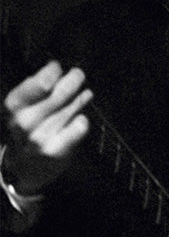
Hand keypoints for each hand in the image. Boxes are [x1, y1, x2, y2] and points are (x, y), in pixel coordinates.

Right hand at [2, 61, 92, 195]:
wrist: (24, 170)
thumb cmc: (28, 132)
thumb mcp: (24, 109)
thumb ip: (37, 90)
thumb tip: (55, 67)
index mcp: (13, 108)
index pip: (33, 86)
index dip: (47, 73)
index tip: (56, 66)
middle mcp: (23, 123)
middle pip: (55, 97)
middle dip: (70, 83)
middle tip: (78, 74)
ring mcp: (38, 138)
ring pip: (68, 111)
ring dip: (79, 100)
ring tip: (86, 94)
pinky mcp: (54, 151)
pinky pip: (75, 129)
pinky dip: (81, 123)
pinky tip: (82, 119)